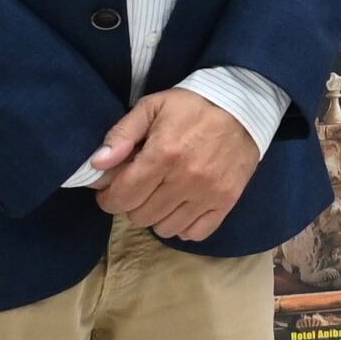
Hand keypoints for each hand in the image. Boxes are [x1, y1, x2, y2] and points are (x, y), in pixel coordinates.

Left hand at [87, 88, 262, 241]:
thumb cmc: (192, 106)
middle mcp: (185, 179)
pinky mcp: (226, 202)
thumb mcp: (152, 107)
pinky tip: (182, 206)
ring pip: (165, 228)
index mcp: (163, 155)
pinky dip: (183, 225)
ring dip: (156, 216)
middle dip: (132, 204)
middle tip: (139, 187)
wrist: (244, 108)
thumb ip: (122, 134)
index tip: (111, 189)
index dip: (108, 198)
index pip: (122, 197)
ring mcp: (208, 194)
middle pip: (140, 216)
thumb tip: (97, 164)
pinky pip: (195, 233)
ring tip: (161, 195)